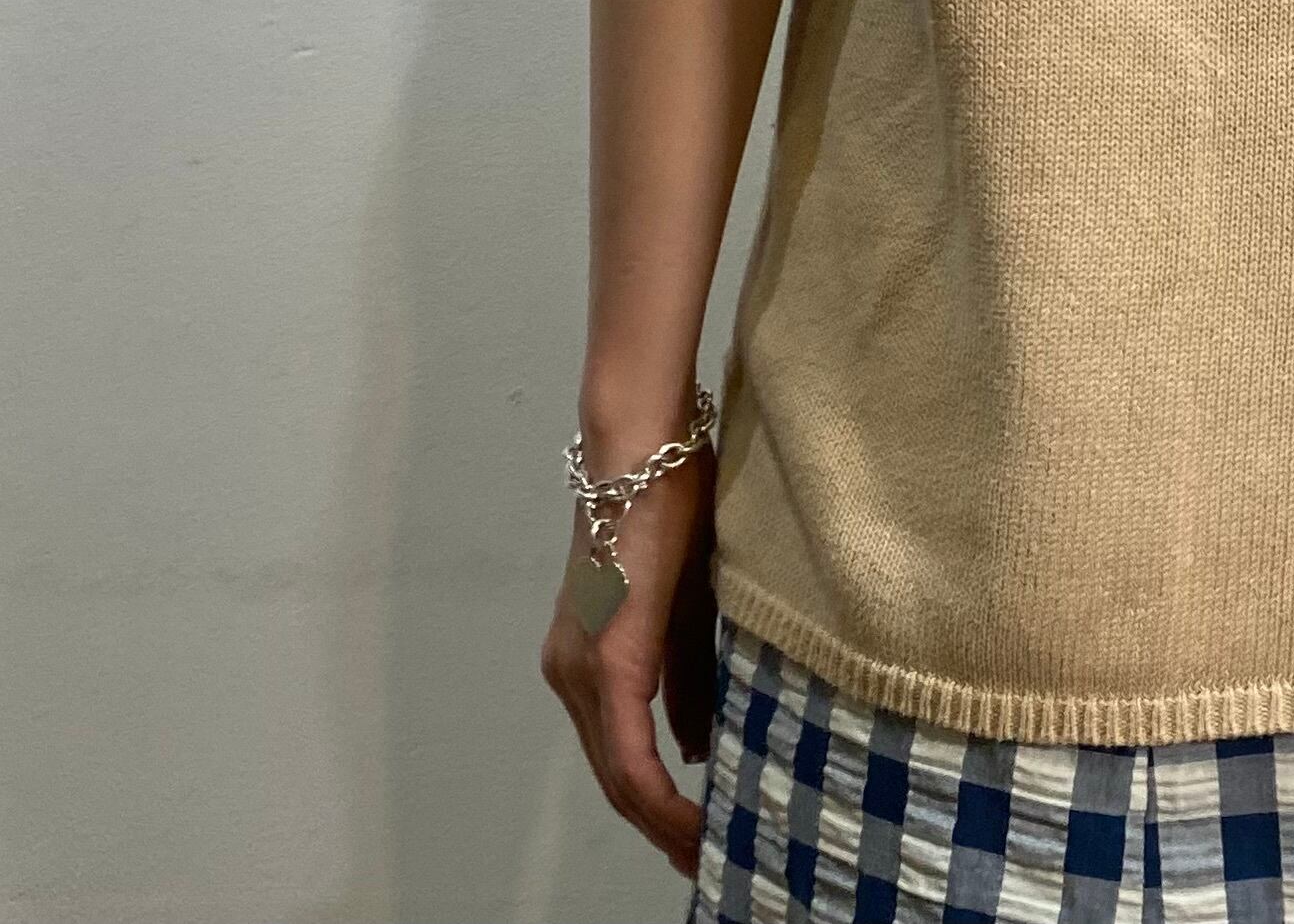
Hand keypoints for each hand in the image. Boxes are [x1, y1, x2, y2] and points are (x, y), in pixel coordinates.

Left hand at [539, 422, 720, 880]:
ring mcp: (581, 668)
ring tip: (706, 848)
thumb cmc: (671, 506)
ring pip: (617, 773)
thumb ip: (689, 679)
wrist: (645, 449)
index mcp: (587, 657)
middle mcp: (570, 672)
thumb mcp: (689, 606)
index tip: (698, 840)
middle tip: (706, 860)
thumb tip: (698, 747)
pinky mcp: (607, 660)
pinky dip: (659, 793)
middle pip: (613, 777)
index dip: (656, 807)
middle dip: (660, 827)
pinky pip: (629, 751)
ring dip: (662, 818)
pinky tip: (691, 818)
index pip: (618, 755)